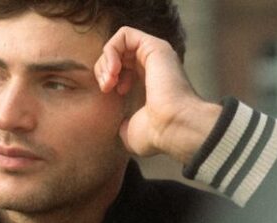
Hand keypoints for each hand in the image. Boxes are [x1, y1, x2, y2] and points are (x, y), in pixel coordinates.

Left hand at [94, 27, 220, 163]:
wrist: (173, 127)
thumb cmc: (156, 134)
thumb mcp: (131, 131)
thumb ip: (124, 123)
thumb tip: (120, 126)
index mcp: (149, 83)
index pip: (121, 68)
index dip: (108, 78)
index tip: (111, 94)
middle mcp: (154, 66)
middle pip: (118, 54)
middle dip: (103, 69)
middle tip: (106, 88)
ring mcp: (155, 55)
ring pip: (119, 43)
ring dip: (106, 60)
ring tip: (108, 80)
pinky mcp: (154, 46)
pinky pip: (124, 34)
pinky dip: (111, 50)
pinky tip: (114, 70)